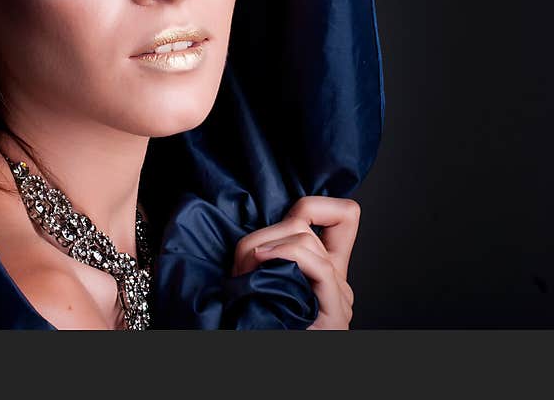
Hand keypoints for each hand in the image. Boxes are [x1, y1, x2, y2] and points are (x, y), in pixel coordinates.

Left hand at [231, 196, 360, 328]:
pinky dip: (281, 255)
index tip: (275, 227)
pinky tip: (257, 270)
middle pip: (309, 217)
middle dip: (263, 229)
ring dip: (259, 247)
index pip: (342, 215)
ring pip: (302, 235)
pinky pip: (314, 260)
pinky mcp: (335, 311)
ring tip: (241, 279)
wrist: (264, 378)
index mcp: (323, 269)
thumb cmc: (252, 329)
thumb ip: (266, 255)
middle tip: (241, 265)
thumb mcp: (254, 282)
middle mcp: (336, 279)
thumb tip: (254, 237)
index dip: (311, 205)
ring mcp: (339, 295)